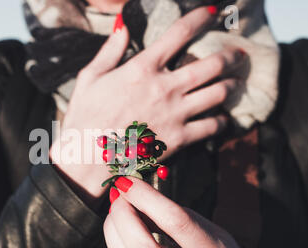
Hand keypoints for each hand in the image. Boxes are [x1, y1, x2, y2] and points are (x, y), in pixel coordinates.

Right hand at [51, 7, 245, 198]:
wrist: (87, 158)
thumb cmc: (84, 118)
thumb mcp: (89, 78)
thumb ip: (109, 50)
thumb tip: (123, 25)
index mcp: (142, 68)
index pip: (180, 33)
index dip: (200, 18)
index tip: (211, 12)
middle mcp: (165, 87)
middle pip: (212, 64)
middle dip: (230, 56)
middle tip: (238, 55)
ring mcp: (175, 114)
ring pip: (219, 93)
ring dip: (232, 86)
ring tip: (236, 84)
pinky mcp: (179, 138)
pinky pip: (212, 127)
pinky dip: (222, 121)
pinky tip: (222, 118)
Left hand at [104, 177, 251, 247]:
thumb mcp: (203, 228)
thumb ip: (168, 215)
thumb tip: (131, 193)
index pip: (176, 223)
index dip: (147, 198)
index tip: (128, 181)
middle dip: (123, 218)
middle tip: (119, 195)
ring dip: (114, 232)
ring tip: (117, 211)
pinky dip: (117, 246)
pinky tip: (120, 230)